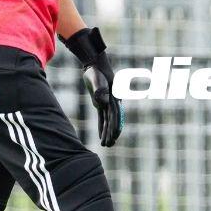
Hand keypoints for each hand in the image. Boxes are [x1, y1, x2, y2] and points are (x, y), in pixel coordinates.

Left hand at [61, 27, 123, 146]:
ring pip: (108, 121)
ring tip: (106, 145)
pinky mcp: (101, 103)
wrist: (95, 65)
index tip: (114, 136)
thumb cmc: (96, 72)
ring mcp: (108, 103)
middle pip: (113, 121)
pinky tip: (101, 135)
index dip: (115, 126)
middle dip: (111, 133)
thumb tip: (103, 103)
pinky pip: (102, 118)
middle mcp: (113, 102)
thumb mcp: (97, 80)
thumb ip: (100, 90)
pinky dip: (102, 127)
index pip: (115, 115)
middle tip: (109, 145)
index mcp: (115, 98)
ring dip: (107, 133)